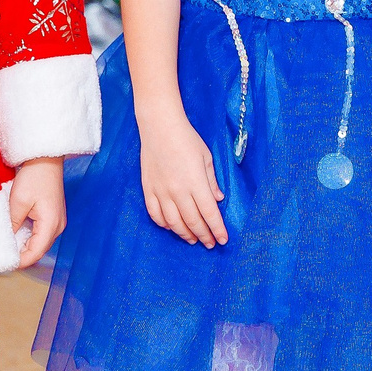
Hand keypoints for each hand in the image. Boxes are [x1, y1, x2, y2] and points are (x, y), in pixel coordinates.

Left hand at [7, 157, 65, 267]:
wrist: (46, 158)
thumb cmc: (34, 176)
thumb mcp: (18, 202)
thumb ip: (12, 225)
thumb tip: (5, 242)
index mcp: (51, 225)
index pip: (34, 254)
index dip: (18, 262)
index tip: (1, 264)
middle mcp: (58, 227)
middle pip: (38, 251)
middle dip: (19, 256)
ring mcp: (57, 222)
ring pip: (38, 243)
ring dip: (22, 246)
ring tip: (4, 247)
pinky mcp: (53, 216)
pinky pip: (39, 233)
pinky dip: (27, 237)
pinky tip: (13, 235)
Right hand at [141, 116, 225, 247]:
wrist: (160, 126)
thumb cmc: (187, 139)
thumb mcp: (206, 158)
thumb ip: (211, 181)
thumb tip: (218, 199)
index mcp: (196, 183)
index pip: (209, 213)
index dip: (217, 229)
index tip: (223, 240)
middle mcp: (178, 191)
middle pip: (193, 222)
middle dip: (204, 236)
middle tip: (210, 244)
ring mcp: (161, 191)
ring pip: (174, 222)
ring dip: (185, 234)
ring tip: (193, 240)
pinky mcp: (148, 189)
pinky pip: (155, 214)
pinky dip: (164, 224)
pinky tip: (172, 227)